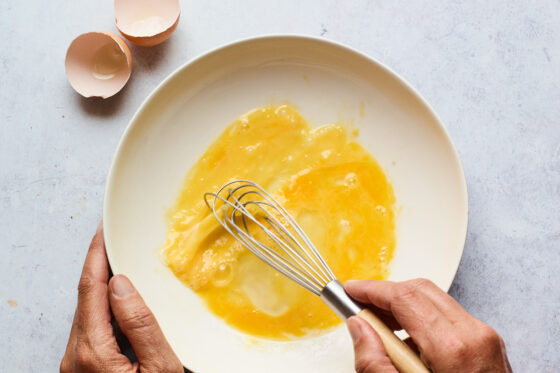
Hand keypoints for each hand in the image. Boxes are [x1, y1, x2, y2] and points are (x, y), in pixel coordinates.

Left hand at [60, 222, 182, 372]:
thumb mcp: (161, 368)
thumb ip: (140, 325)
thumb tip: (121, 285)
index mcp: (93, 353)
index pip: (91, 289)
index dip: (96, 256)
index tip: (103, 231)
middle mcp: (76, 357)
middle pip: (85, 298)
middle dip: (99, 266)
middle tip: (115, 240)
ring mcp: (76, 365)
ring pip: (87, 313)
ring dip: (102, 286)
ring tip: (121, 264)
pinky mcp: (83, 369)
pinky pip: (91, 328)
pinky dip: (104, 308)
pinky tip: (121, 300)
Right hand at [345, 279, 511, 372]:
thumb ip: (374, 363)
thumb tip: (359, 328)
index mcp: (452, 349)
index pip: (405, 297)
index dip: (372, 290)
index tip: (352, 291)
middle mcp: (474, 335)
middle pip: (420, 290)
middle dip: (386, 294)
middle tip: (361, 307)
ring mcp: (484, 338)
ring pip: (434, 300)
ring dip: (403, 307)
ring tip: (380, 329)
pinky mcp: (486, 343)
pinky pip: (447, 316)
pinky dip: (422, 320)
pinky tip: (406, 342)